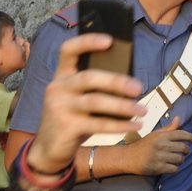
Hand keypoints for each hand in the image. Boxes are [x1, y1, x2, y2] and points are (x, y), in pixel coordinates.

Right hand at [28, 34, 144, 174]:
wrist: (48, 150)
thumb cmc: (73, 118)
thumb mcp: (79, 99)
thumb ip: (96, 88)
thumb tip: (132, 83)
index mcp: (62, 76)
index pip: (68, 50)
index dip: (88, 42)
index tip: (110, 40)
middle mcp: (57, 88)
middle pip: (89, 77)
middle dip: (117, 82)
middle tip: (139, 88)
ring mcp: (59, 107)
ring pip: (96, 102)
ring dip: (124, 106)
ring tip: (143, 110)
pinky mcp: (66, 126)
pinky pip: (98, 124)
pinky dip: (120, 125)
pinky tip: (135, 125)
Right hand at [122, 117, 191, 175]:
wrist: (128, 157)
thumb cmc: (143, 145)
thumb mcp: (155, 134)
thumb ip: (169, 128)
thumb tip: (178, 118)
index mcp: (162, 135)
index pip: (182, 134)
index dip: (190, 137)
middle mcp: (161, 145)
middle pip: (183, 148)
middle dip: (186, 150)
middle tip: (184, 152)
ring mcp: (159, 157)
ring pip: (180, 159)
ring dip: (181, 160)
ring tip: (177, 159)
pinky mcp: (157, 167)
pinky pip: (174, 169)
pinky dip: (175, 168)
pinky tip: (171, 166)